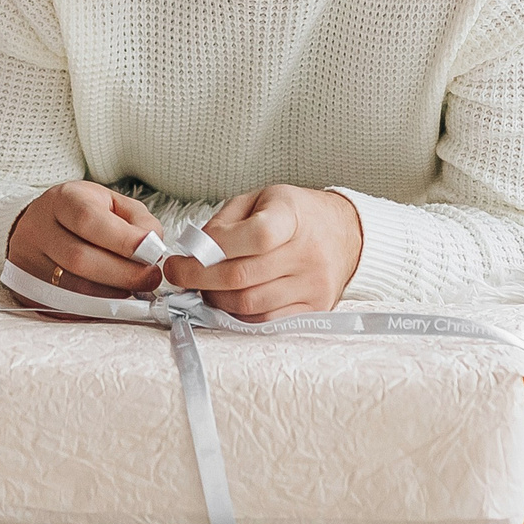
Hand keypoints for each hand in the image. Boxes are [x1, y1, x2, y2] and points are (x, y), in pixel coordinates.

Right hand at [5, 180, 164, 298]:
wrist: (39, 225)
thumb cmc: (81, 213)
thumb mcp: (111, 203)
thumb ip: (138, 221)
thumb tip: (153, 248)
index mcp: (61, 200)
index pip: (89, 221)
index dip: (124, 240)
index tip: (152, 253)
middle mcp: (38, 229)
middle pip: (80, 259)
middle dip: (123, 274)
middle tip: (150, 279)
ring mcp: (29, 262)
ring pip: (72, 288)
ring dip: (112, 294)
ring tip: (134, 290)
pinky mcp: (29, 290)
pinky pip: (65, 306)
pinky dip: (96, 307)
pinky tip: (113, 300)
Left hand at [160, 185, 363, 320]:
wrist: (344, 233)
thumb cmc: (294, 215)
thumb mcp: (259, 200)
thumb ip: (225, 223)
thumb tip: (196, 252)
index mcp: (291, 216)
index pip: (255, 236)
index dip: (212, 250)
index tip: (181, 257)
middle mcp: (307, 253)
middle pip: (243, 277)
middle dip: (200, 280)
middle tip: (180, 276)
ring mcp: (313, 285)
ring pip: (250, 305)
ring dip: (216, 300)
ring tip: (206, 288)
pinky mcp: (315, 309)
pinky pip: (266, 323)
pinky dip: (239, 316)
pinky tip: (228, 302)